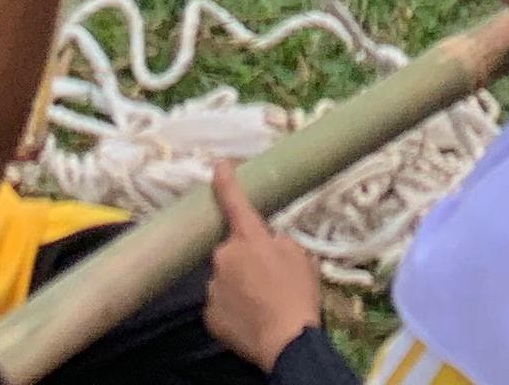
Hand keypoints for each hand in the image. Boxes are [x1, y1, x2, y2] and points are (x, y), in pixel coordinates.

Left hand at [202, 163, 325, 369]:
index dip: (226, 180)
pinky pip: (220, 305)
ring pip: (224, 279)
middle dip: (244, 260)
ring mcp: (213, 286)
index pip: (234, 201)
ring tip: (261, 305)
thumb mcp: (299, 256)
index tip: (219, 166)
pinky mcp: (209, 314)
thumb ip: (276, 242)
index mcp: (248, 238)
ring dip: (238, 286)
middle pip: (230, 251)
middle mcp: (224, 257)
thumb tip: (266, 243)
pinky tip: (250, 320)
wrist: (287, 342)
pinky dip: (233, 309)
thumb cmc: (297, 295)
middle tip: (266, 280)